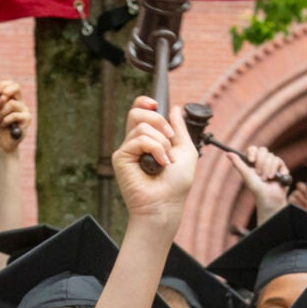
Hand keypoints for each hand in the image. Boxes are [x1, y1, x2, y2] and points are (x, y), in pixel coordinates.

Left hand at [0, 79, 29, 154]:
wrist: (1, 143)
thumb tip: (3, 98)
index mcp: (10, 99)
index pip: (10, 85)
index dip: (3, 85)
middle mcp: (19, 103)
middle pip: (16, 87)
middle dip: (5, 91)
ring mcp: (24, 110)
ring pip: (12, 103)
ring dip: (1, 113)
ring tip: (0, 122)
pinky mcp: (27, 119)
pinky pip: (14, 115)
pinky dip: (5, 121)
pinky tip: (5, 126)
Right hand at [113, 95, 194, 233]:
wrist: (166, 204)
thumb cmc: (176, 184)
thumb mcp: (185, 150)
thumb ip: (179, 129)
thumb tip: (174, 108)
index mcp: (149, 140)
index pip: (140, 113)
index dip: (144, 103)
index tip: (156, 105)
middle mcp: (136, 144)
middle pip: (136, 113)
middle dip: (157, 120)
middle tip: (169, 139)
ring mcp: (127, 150)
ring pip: (141, 126)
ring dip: (161, 142)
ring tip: (166, 160)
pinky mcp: (121, 158)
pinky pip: (138, 139)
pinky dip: (155, 149)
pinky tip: (159, 164)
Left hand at [229, 144, 290, 222]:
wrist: (269, 197)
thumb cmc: (256, 188)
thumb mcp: (246, 175)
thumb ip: (238, 163)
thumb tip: (227, 153)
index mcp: (254, 161)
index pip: (253, 149)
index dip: (252, 152)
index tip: (250, 160)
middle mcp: (264, 160)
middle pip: (263, 150)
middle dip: (260, 162)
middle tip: (258, 173)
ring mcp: (273, 163)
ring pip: (270, 156)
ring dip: (266, 168)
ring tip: (265, 179)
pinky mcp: (281, 167)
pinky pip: (278, 160)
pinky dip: (273, 169)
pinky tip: (272, 178)